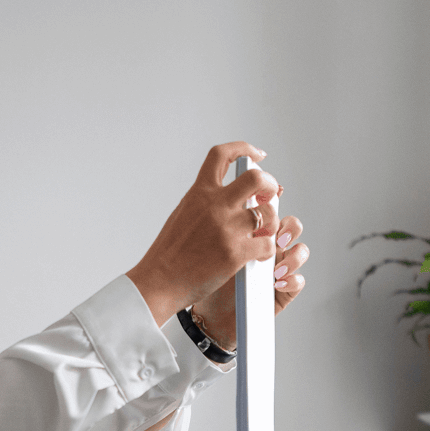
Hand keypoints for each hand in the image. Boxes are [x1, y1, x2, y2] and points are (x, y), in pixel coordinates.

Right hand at [126, 141, 280, 327]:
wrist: (158, 282)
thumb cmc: (169, 254)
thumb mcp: (183, 214)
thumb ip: (206, 202)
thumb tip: (232, 196)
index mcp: (199, 193)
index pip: (222, 155)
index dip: (243, 148)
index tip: (256, 155)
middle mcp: (214, 206)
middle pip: (256, 178)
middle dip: (269, 184)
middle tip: (268, 196)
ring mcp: (226, 229)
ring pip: (267, 214)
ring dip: (271, 223)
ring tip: (264, 232)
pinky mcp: (235, 254)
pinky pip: (267, 244)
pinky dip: (267, 249)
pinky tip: (259, 254)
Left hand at [191, 209, 309, 350]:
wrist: (204, 316)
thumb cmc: (202, 278)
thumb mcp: (206, 244)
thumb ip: (220, 220)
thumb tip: (225, 189)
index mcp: (250, 231)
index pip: (270, 208)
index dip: (275, 201)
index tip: (268, 201)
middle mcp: (267, 247)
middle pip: (291, 225)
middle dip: (289, 228)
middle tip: (276, 237)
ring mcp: (276, 268)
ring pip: (300, 251)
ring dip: (294, 255)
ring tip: (276, 267)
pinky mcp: (281, 292)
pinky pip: (298, 281)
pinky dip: (292, 280)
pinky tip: (275, 283)